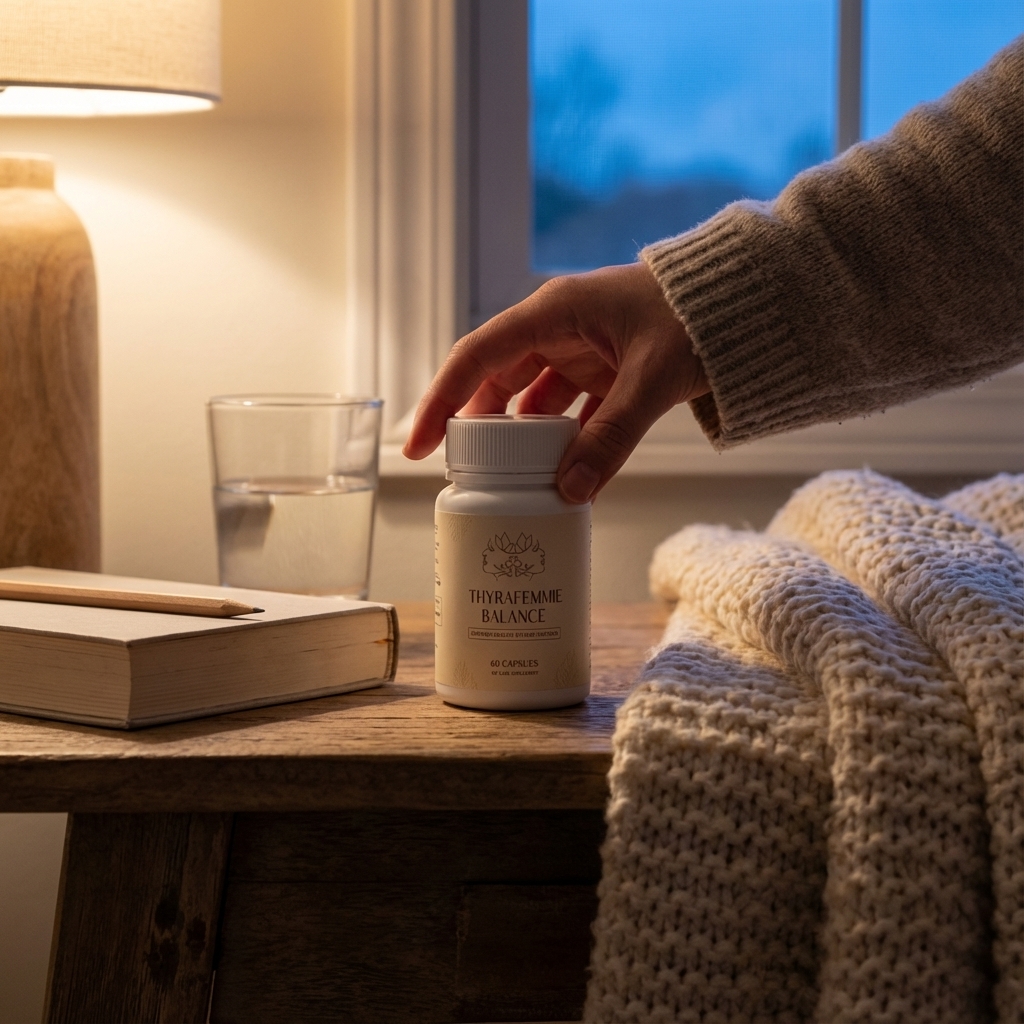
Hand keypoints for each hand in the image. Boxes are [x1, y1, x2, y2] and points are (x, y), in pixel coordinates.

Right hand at [403, 262, 708, 501]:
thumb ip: (612, 435)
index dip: (442, 400)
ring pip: (532, 400)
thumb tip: (570, 490)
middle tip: (466, 474)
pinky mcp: (604, 370)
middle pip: (497, 381)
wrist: (748, 301)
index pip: (477, 356)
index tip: (419, 444)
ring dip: (524, 440)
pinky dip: (566, 442)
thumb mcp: (653, 377)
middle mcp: (558, 328)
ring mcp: (581, 350)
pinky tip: (564, 474)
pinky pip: (569, 411)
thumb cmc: (700, 315)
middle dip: (480, 428)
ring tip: (514, 481)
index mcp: (554, 312)